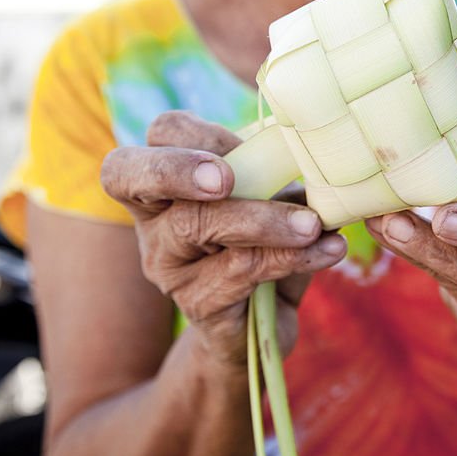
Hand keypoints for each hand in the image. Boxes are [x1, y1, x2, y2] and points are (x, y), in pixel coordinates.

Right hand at [100, 111, 346, 366]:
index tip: (238, 144)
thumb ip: (277, 174)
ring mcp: (167, 265)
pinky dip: (291, 256)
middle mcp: (152, 220)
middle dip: (176, 169)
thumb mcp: (273, 199)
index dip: (188, 134)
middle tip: (224, 179)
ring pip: (196, 225)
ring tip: (313, 224)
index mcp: (168, 179)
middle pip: (128, 177)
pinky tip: (328, 249)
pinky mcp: (196, 303)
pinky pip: (239, 270)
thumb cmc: (267, 242)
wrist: (264, 321)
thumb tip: (309, 150)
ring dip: (263, 220)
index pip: (155, 136)